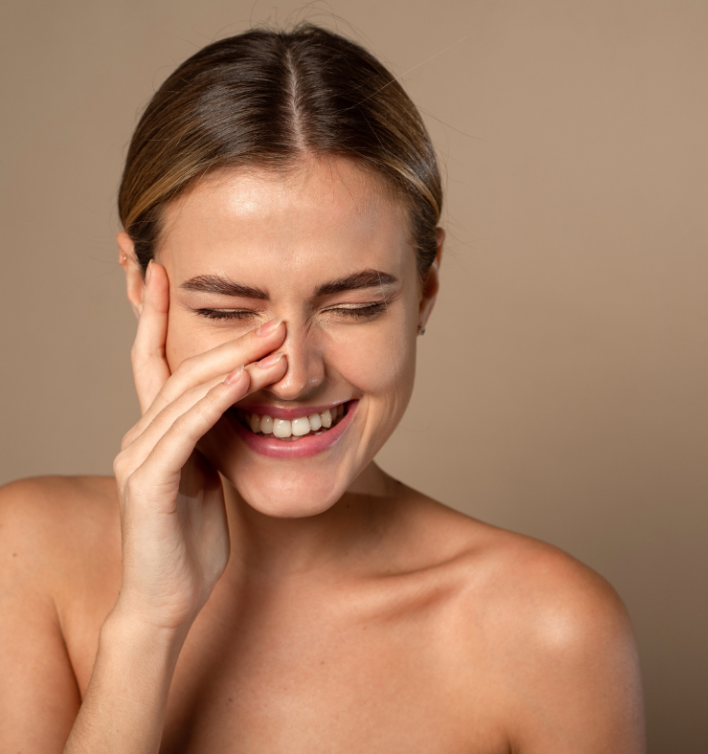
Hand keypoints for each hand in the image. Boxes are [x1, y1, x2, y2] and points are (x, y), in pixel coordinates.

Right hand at [112, 260, 286, 631]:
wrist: (167, 599)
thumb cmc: (190, 541)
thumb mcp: (208, 476)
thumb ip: (214, 439)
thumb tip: (240, 405)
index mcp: (155, 432)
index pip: (152, 361)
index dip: (155, 315)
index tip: (165, 272)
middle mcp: (140, 435)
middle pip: (181, 369)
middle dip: (228, 339)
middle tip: (273, 317)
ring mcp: (139, 457)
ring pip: (185, 393)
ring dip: (233, 363)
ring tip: (275, 341)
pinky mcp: (149, 483)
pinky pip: (185, 431)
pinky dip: (216, 402)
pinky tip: (244, 382)